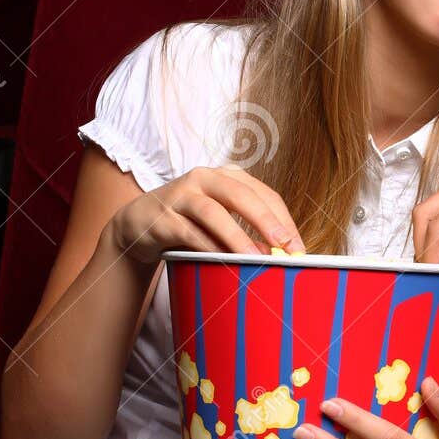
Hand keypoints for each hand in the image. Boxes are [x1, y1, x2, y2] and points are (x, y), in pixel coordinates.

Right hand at [107, 165, 305, 266]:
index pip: (264, 194)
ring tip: (257, 259)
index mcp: (227, 176)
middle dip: (266, 222)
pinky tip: (224, 261)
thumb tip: (282, 256)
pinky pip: (189, 232)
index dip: (285, 220)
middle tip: (285, 246)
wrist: (138, 225)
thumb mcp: (223, 221)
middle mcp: (205, 178)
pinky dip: (209, 247)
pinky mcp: (162, 216)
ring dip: (238, 238)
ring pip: (214, 213)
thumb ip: (249, 231)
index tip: (299, 248)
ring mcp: (181, 194)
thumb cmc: (191, 223)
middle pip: (241, 195)